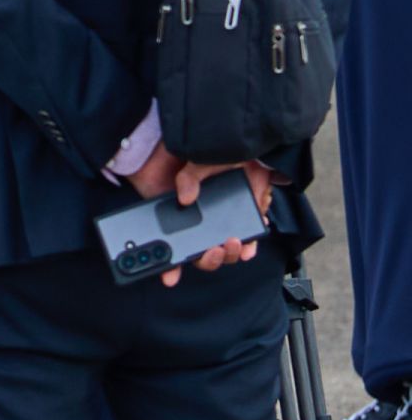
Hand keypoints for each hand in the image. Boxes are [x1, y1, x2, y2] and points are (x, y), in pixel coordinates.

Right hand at [145, 155, 274, 288]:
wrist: (244, 142)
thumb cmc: (213, 153)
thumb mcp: (195, 163)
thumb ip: (188, 178)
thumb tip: (185, 197)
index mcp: (186, 214)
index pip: (175, 245)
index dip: (170, 265)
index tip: (169, 277)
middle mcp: (204, 223)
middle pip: (202, 254)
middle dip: (208, 259)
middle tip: (211, 251)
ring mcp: (226, 223)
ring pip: (225, 251)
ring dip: (229, 254)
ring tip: (231, 244)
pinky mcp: (247, 218)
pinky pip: (248, 239)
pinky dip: (250, 245)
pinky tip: (248, 243)